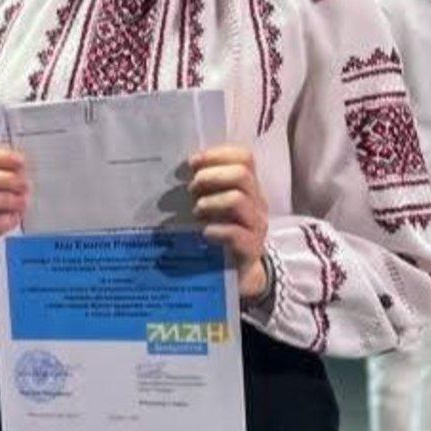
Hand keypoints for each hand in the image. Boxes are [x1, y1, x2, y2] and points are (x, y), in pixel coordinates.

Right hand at [0, 147, 29, 282]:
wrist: (0, 243)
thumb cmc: (10, 208)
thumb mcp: (14, 189)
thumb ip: (19, 176)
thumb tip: (42, 164)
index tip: (21, 162)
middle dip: (1, 179)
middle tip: (25, 185)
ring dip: (0, 199)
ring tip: (22, 203)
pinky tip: (14, 219)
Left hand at [189, 146, 270, 299]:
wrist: (241, 275)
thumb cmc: (221, 235)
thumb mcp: (216, 208)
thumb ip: (205, 189)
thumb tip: (175, 172)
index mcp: (248, 188)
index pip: (244, 157)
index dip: (217, 155)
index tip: (192, 163)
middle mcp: (256, 203)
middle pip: (242, 174)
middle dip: (211, 177)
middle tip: (192, 190)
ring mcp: (256, 226)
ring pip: (238, 199)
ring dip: (210, 202)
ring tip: (197, 212)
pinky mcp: (251, 249)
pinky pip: (236, 233)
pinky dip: (216, 230)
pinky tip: (204, 233)